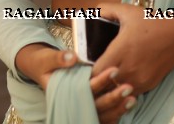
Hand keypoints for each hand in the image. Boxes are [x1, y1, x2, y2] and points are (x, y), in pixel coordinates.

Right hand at [15, 44, 137, 122]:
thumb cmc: (44, 63)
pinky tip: (127, 106)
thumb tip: (72, 57)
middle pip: (95, 107)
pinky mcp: (86, 109)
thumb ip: (58, 58)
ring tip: (133, 98)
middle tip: (128, 87)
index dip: (99, 82)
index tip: (114, 70)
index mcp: (61, 94)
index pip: (84, 91)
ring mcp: (79, 109)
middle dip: (113, 98)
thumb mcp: (46, 58)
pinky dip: (115, 114)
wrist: (40, 68)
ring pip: (101, 115)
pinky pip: (102, 117)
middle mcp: (71, 105)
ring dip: (117, 108)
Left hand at [92, 2, 173, 94]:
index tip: (87, 63)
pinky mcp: (149, 85)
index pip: (97, 70)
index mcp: (122, 50)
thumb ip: (104, 9)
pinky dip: (124, 87)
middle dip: (99, 77)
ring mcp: (141, 79)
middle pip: (105, 82)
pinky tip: (122, 76)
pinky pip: (130, 92)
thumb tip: (91, 13)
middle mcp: (130, 68)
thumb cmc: (151, 22)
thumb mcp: (126, 11)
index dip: (89, 69)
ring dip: (111, 84)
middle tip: (96, 68)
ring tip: (108, 73)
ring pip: (118, 90)